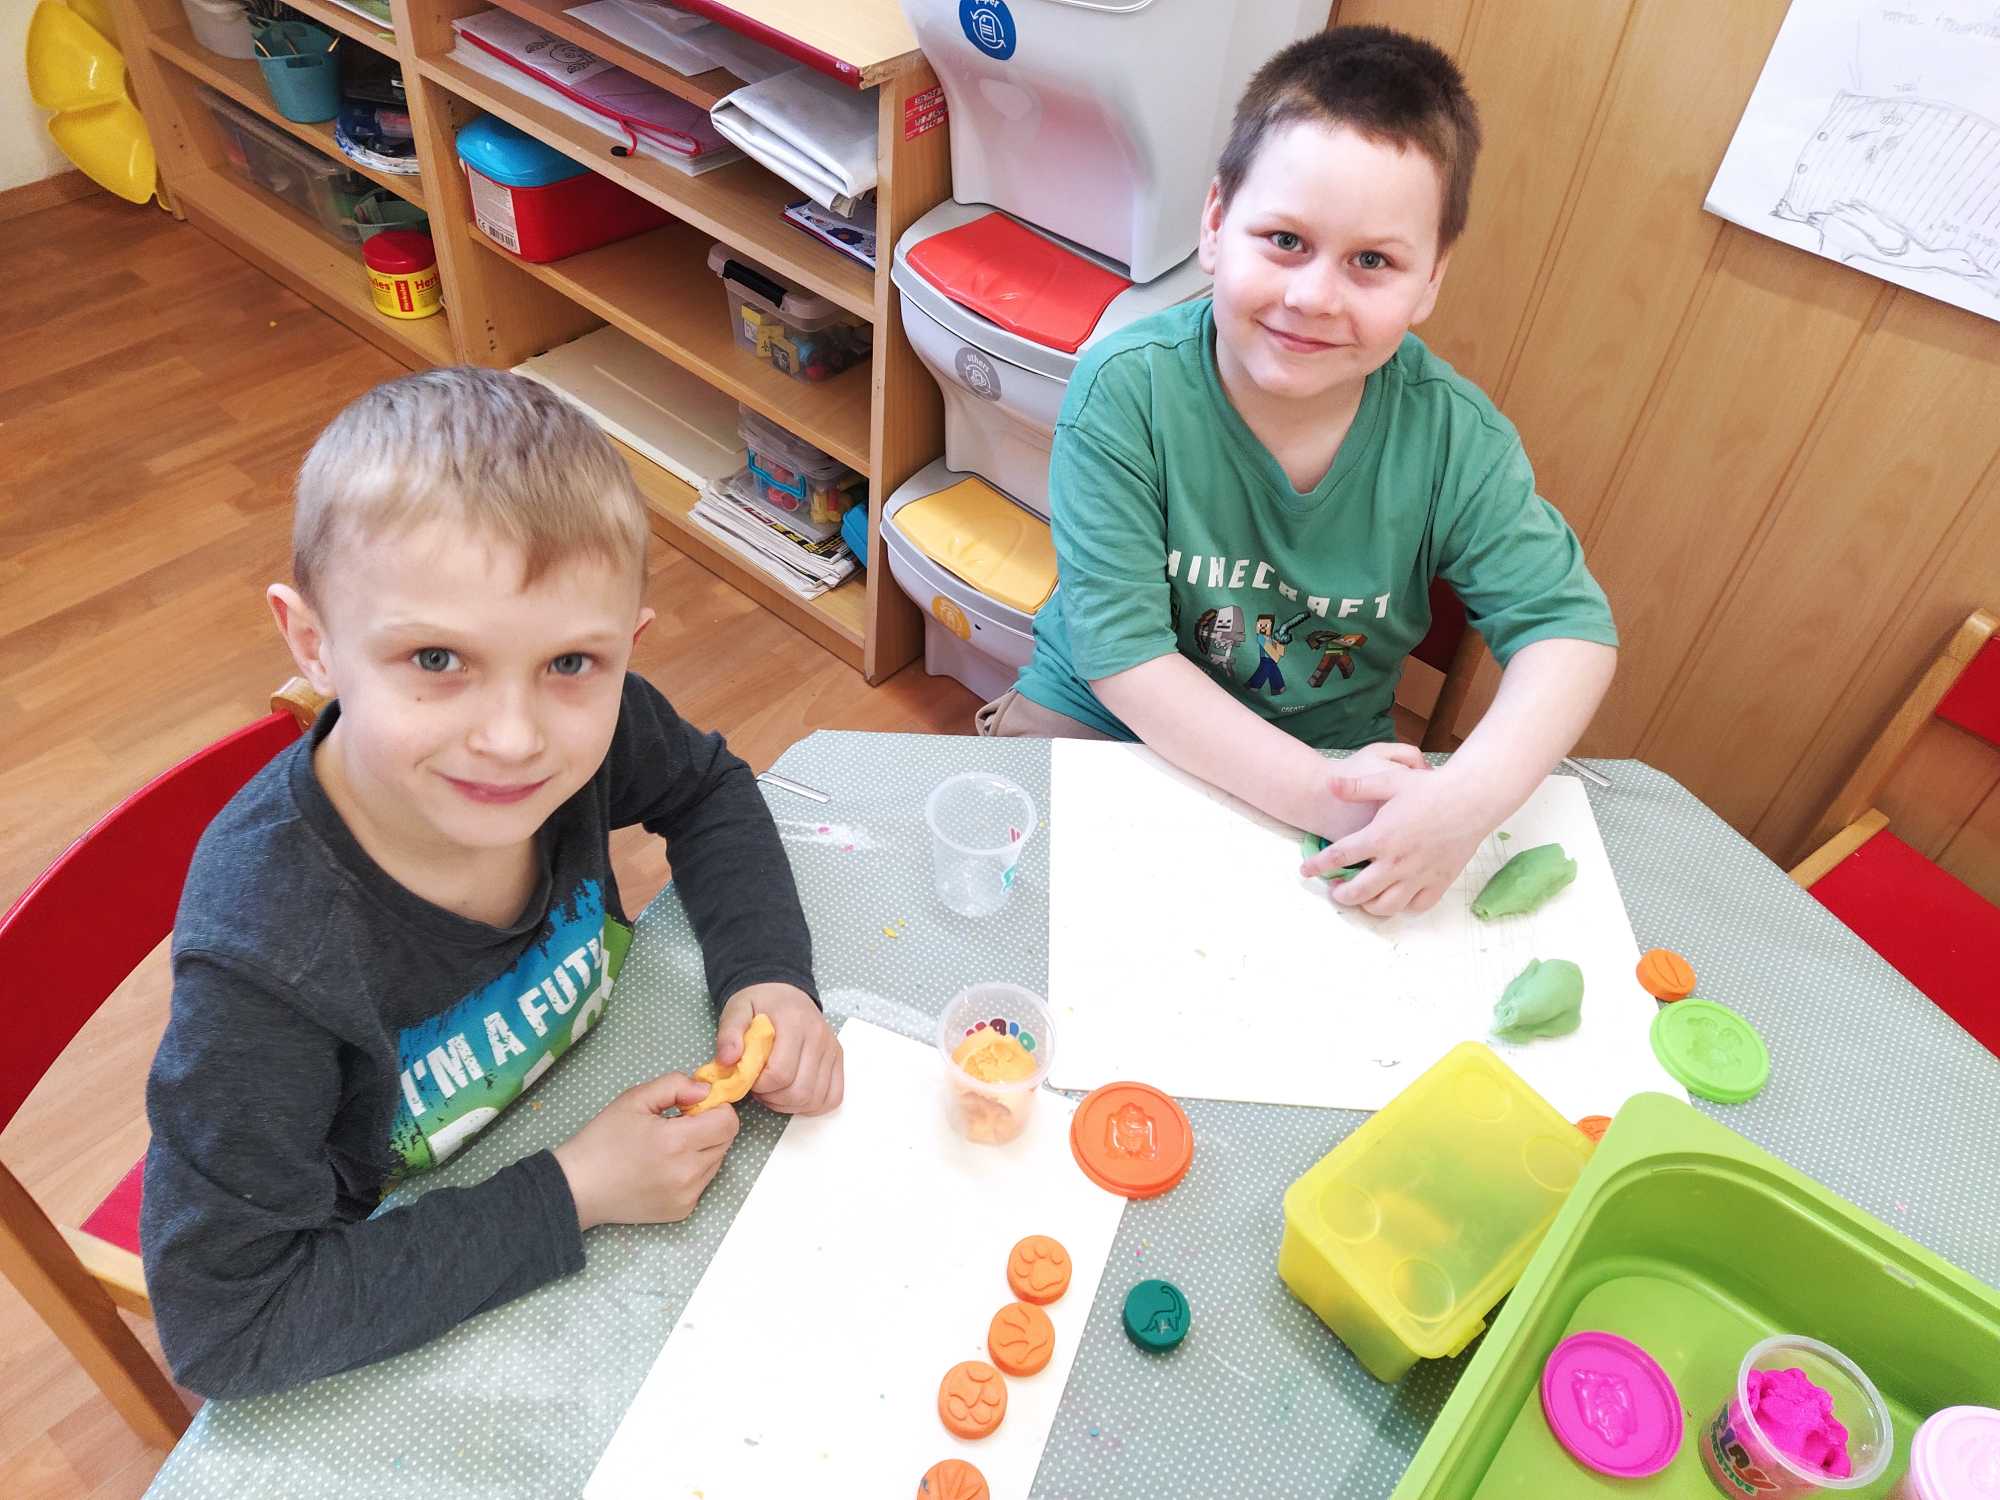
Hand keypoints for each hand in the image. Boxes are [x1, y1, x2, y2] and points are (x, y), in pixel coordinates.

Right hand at [552, 1072, 738, 1230]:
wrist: (578, 1187)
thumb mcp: (634, 1099)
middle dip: (710, 1127)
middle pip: (726, 1141)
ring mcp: (686, 1196)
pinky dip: (692, 1170)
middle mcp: (687, 1173)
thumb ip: (675, 1086)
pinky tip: (664, 1167)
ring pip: (716, 1161)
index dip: (716, 1108)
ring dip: (703, 1149)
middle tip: (679, 1125)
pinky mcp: (682, 1211)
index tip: (693, 1108)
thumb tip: (706, 1090)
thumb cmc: (602, 1140)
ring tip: (668, 1147)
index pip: (728, 1123)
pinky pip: (703, 1182)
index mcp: (676, 1142)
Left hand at [714, 982, 842, 1115]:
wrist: (784, 990)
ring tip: (774, 1090)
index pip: (780, 1073)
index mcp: (794, 1023)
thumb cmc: (759, 1004)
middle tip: (760, 1087)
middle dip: (774, 1099)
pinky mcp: (838, 1060)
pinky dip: (812, 1105)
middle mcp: (819, 1037)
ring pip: (816, 1099)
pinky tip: (793, 1094)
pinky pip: (833, 1097)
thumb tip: (726, 1061)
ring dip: (790, 1104)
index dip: (760, 1085)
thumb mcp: (736, 1010)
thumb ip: (729, 1034)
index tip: (749, 1077)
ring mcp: (832, 1050)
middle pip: (800, 1091)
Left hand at [1300, 758, 1492, 916]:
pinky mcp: (1439, 882)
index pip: (1338, 856)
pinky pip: (1417, 906)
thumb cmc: (1430, 787)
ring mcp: (1418, 875)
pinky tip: (1396, 897)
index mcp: (1380, 836)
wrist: (1472, 798)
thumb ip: (1357, 786)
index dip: (1317, 866)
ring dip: (1368, 906)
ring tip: (1362, 898)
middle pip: (1358, 891)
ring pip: (1386, 906)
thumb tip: (1328, 783)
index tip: (1305, 871)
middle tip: (1335, 890)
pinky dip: (1403, 907)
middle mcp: (1396, 861)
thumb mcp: (1390, 779)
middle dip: (1340, 895)